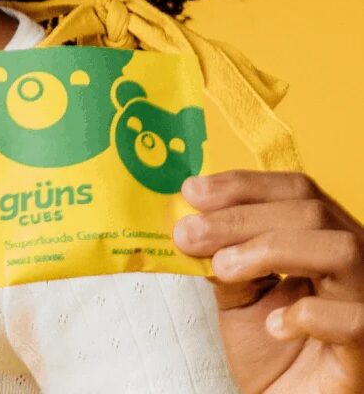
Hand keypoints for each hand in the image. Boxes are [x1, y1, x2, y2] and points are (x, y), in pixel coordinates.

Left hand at [172, 171, 363, 392]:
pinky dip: (309, 314)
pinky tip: (274, 325)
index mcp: (324, 238)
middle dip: (242, 217)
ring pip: (340, 250)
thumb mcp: (237, 295)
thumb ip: (223, 258)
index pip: (295, 190)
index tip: (192, 192)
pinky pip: (354, 318)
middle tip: (189, 234)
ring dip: (271, 249)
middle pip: (311, 213)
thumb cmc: (271, 351)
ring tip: (224, 268)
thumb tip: (190, 224)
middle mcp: (354, 263)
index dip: (243, 185)